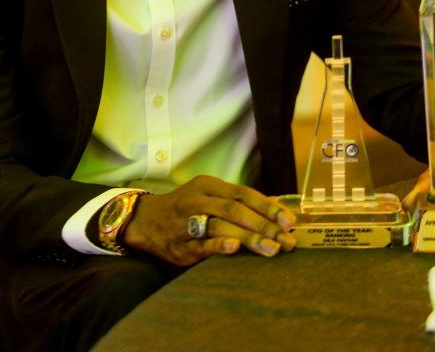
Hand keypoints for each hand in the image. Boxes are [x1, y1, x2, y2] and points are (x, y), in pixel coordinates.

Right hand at [123, 174, 296, 265]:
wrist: (145, 221)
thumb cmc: (185, 207)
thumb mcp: (210, 196)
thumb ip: (239, 201)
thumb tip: (275, 205)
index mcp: (209, 185)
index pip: (244, 193)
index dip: (267, 207)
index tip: (289, 220)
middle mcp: (198, 199)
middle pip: (235, 209)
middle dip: (264, 225)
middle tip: (287, 240)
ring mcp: (187, 221)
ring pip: (221, 225)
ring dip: (249, 238)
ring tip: (272, 249)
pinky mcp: (179, 244)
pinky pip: (200, 244)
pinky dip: (218, 245)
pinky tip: (234, 247)